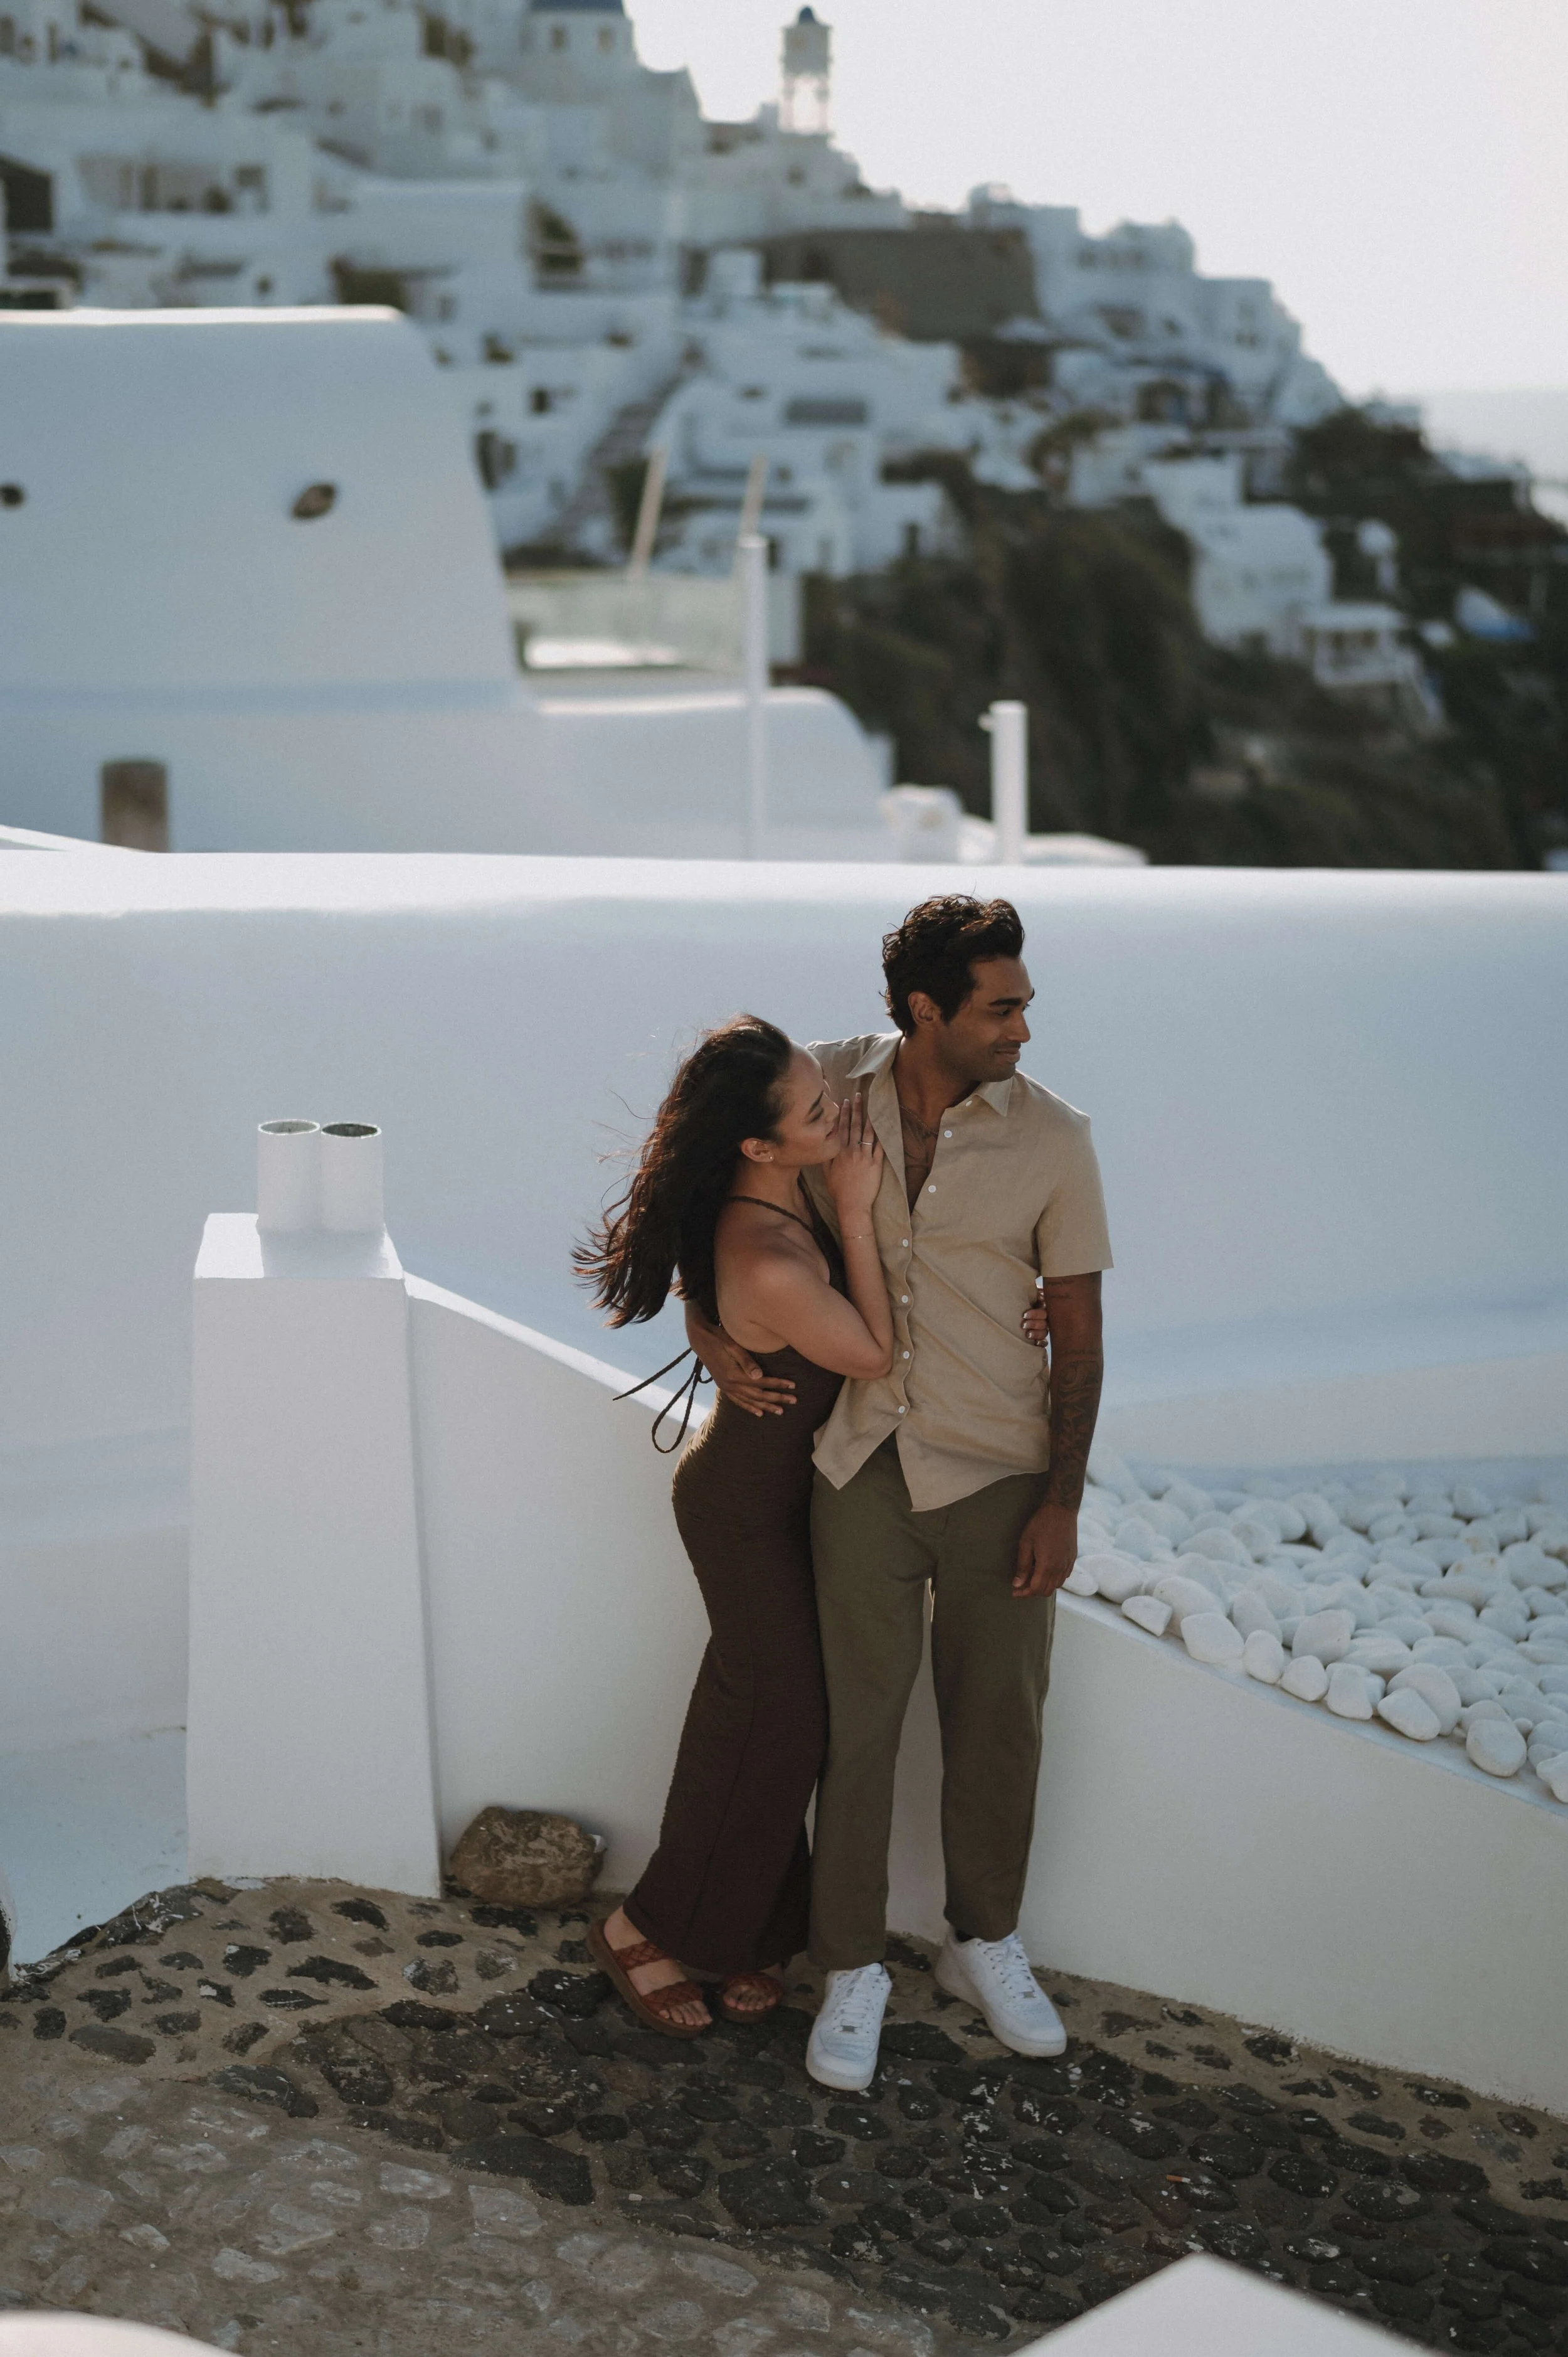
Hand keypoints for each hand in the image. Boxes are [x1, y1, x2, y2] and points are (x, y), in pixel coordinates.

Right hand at [702, 1323, 796, 1417]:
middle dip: (777, 1398)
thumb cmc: (719, 1337)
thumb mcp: (733, 1345)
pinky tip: (759, 1413)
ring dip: (766, 1406)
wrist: (700, 1339)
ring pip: (750, 1401)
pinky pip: (738, 1401)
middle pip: (758, 1395)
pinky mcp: (723, 1387)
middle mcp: (730, 1384)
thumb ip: (747, 1361)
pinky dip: (750, 1408)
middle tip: (794, 1400)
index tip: (793, 1385)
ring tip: (780, 1411)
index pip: (762, 1382)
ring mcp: (726, 1387)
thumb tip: (760, 1376)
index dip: (778, 1384)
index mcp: (734, 1374)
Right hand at [826, 1091, 883, 1223]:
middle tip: (858, 1096)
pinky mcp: (876, 1164)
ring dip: (868, 1117)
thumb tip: (825, 1143)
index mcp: (838, 1152)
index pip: (841, 1128)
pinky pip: (879, 1146)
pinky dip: (881, 1135)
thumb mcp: (826, 1173)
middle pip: (854, 1126)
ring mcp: (865, 1156)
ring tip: (870, 1105)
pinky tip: (882, 1124)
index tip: (844, 1101)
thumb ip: (826, 1157)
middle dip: (856, 1109)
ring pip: (868, 1133)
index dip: (843, 1113)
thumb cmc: (838, 1190)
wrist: (852, 1204)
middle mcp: (852, 1151)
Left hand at [1014, 1502, 1077, 1597]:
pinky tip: (1045, 1570)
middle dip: (1032, 1591)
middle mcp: (1060, 1568)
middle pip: (1046, 1591)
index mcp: (1047, 1566)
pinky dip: (1054, 1579)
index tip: (1014, 1591)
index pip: (1036, 1589)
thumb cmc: (1041, 1524)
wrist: (1061, 1510)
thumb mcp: (1026, 1543)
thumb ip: (1022, 1566)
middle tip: (1021, 1584)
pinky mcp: (1072, 1559)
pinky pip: (1064, 1577)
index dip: (1024, 1593)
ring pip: (1056, 1585)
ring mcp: (1068, 1564)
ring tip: (1032, 1575)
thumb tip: (1017, 1584)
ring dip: (1044, 1585)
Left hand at [1021, 1295, 1047, 1347]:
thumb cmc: (1016, 1299)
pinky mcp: (1039, 1338)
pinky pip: (1044, 1342)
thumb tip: (1039, 1294)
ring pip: (1045, 1332)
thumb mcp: (1023, 1294)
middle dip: (1034, 1324)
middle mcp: (1043, 1317)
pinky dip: (1041, 1342)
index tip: (1024, 1315)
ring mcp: (1042, 1328)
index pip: (1043, 1310)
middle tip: (1023, 1325)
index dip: (1035, 1314)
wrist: (1007, 1310)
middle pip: (1044, 1321)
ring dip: (1037, 1333)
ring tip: (1027, 1334)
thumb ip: (1032, 1293)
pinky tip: (1035, 1343)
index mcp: (1041, 1305)